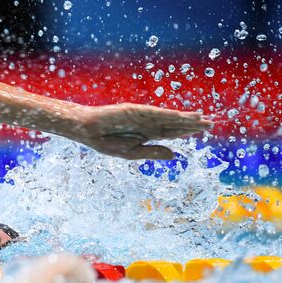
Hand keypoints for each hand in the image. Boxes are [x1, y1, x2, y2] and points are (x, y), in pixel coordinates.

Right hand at [71, 103, 212, 159]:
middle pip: (174, 124)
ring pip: (168, 118)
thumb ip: (152, 152)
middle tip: (211, 124)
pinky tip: (183, 116)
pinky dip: (170, 116)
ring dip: (185, 119)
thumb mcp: (131, 153)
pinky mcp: (136, 111)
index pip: (171, 133)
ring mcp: (142, 116)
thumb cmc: (105, 142)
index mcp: (146, 135)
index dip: (187, 131)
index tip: (203, 130)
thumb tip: (175, 154)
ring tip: (203, 119)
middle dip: (191, 125)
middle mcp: (147, 124)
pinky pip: (156, 114)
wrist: (87, 130)